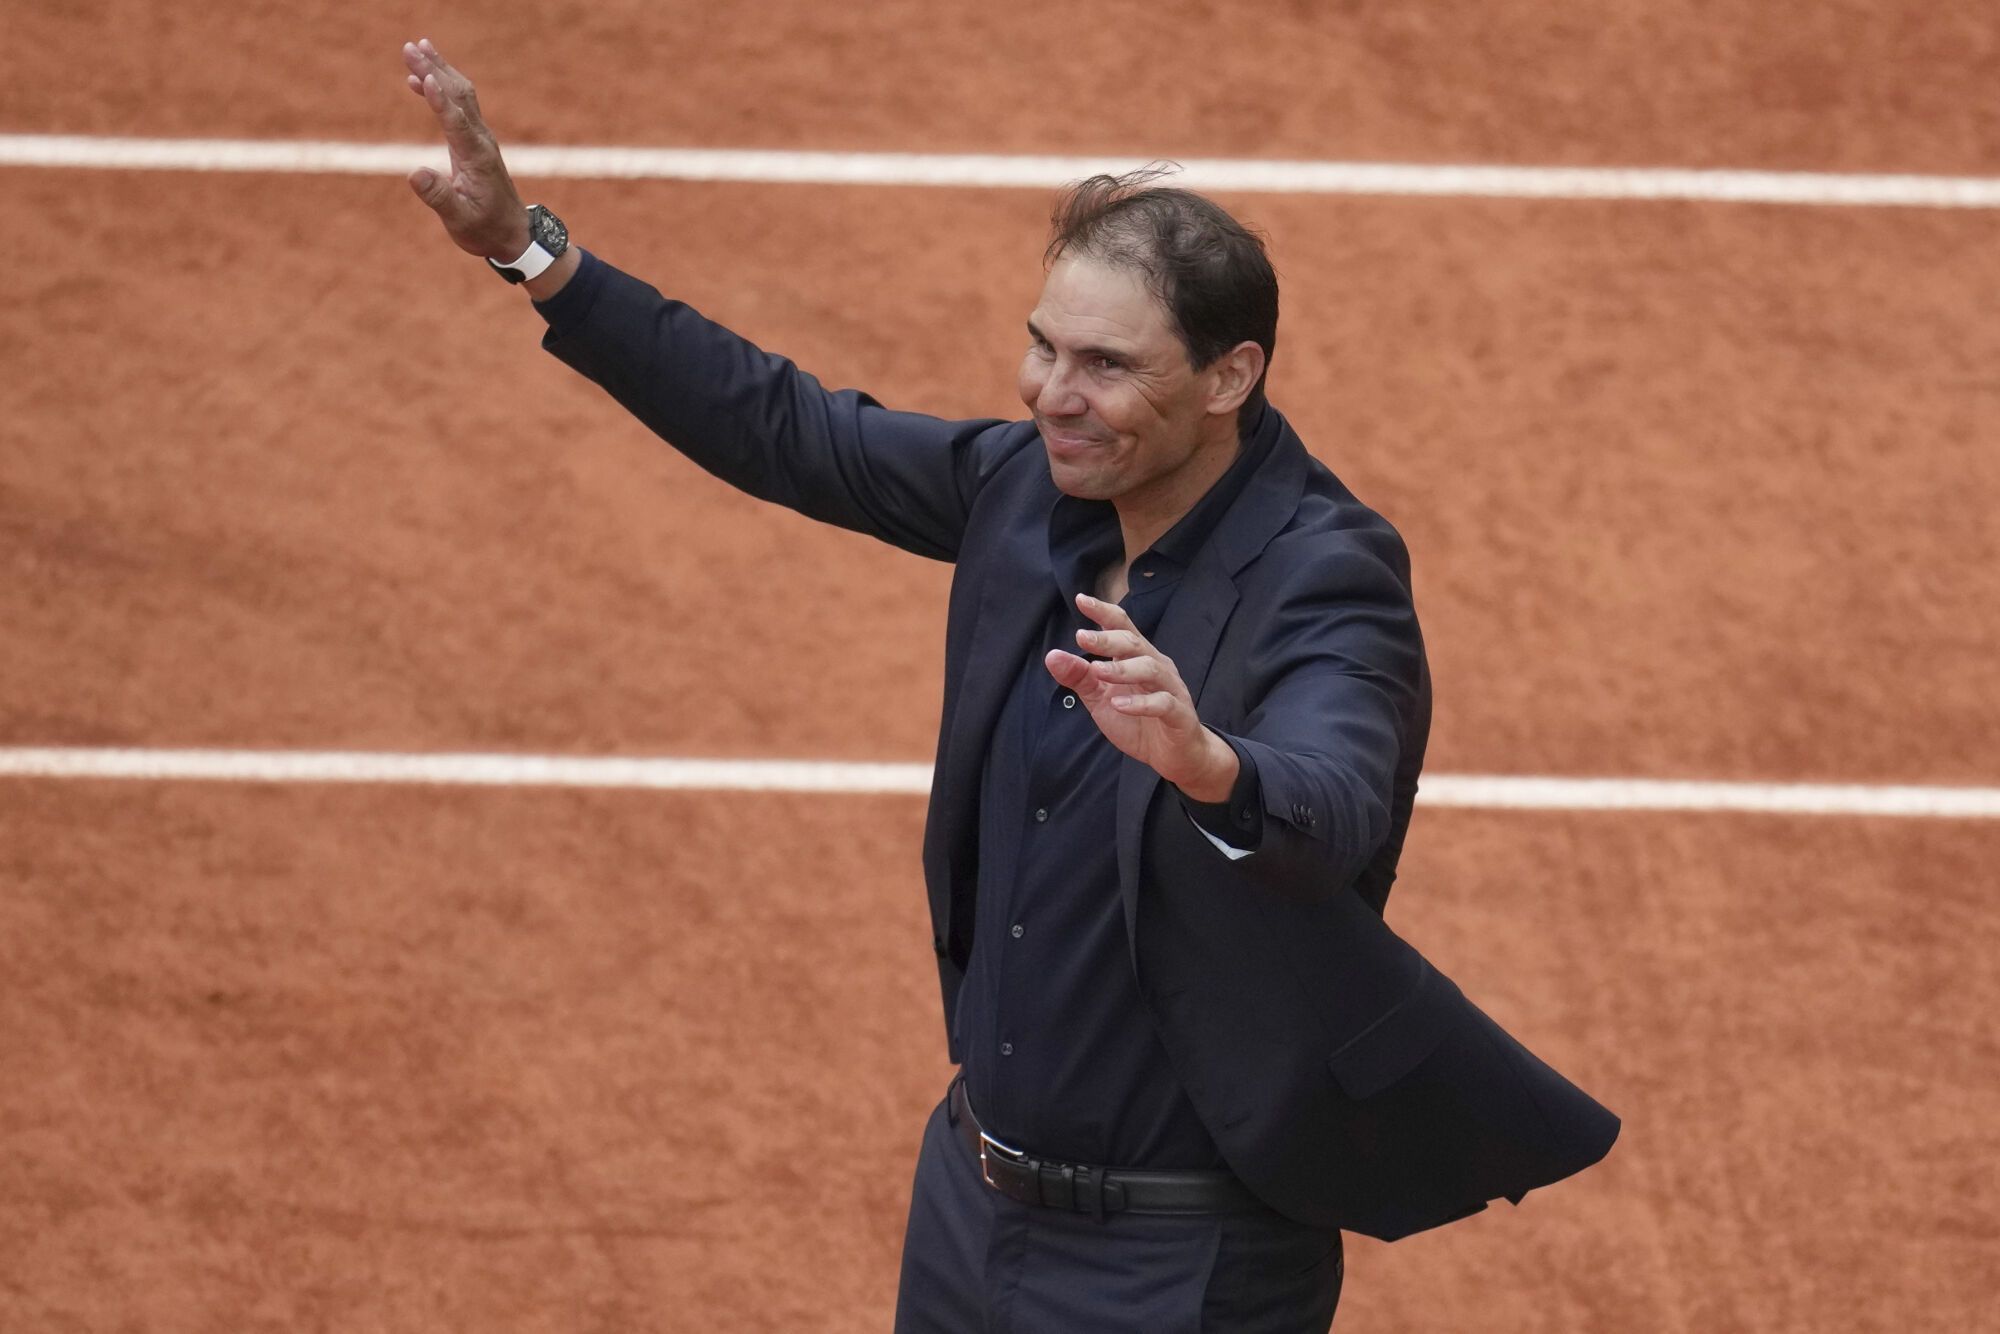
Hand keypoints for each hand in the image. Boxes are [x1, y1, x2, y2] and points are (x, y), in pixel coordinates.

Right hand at [400, 38, 529, 259]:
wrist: (512, 234)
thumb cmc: (486, 230)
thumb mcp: (460, 220)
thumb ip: (439, 197)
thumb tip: (414, 174)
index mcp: (476, 158)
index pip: (456, 122)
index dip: (440, 100)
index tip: (425, 77)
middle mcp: (480, 141)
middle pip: (458, 96)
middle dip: (435, 70)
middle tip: (410, 47)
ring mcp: (479, 138)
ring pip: (461, 95)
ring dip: (439, 70)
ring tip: (416, 48)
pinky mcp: (474, 141)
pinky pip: (458, 106)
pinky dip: (440, 89)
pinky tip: (420, 81)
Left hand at [1045, 593, 1239, 800]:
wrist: (1173, 755)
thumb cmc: (1137, 721)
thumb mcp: (1100, 699)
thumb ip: (1079, 677)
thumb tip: (1052, 655)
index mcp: (1137, 658)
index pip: (1122, 627)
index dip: (1103, 612)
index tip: (1081, 599)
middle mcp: (1156, 666)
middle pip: (1134, 643)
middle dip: (1108, 638)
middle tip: (1081, 637)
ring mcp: (1170, 688)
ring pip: (1150, 668)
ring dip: (1122, 669)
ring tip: (1097, 671)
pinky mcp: (1178, 714)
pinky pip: (1163, 703)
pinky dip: (1140, 703)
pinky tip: (1119, 705)